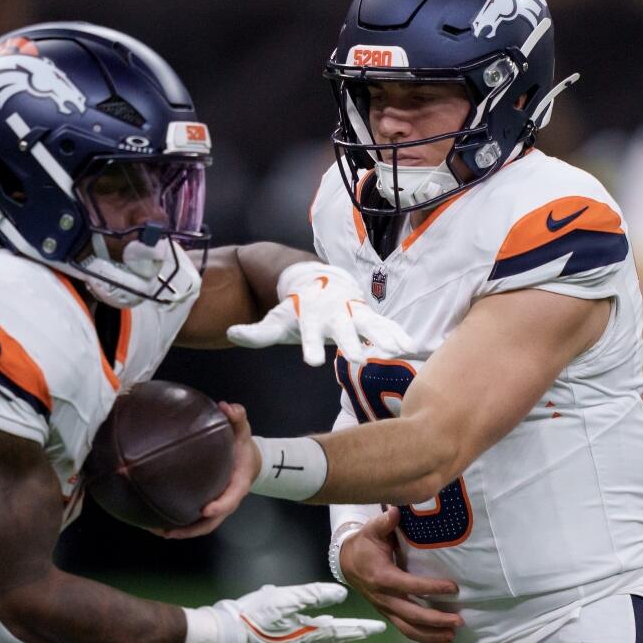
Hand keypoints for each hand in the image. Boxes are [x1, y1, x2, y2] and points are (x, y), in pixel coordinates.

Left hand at [157, 402, 259, 538]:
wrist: (250, 460)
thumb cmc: (243, 446)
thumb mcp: (243, 430)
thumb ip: (238, 417)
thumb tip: (226, 406)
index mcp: (238, 484)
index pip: (231, 498)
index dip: (220, 506)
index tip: (205, 509)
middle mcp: (227, 499)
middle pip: (212, 522)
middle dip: (191, 530)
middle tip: (169, 531)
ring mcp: (217, 505)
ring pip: (201, 526)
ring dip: (181, 531)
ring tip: (157, 531)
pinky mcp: (207, 505)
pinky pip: (194, 520)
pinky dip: (179, 524)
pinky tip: (158, 523)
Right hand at [184, 582, 385, 642]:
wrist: (227, 634)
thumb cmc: (255, 615)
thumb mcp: (287, 598)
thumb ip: (314, 594)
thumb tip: (341, 594)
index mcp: (309, 632)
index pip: (343, 630)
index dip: (362, 628)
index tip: (379, 628)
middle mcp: (303, 641)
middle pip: (335, 637)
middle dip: (353, 633)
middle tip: (368, 631)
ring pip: (321, 638)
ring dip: (338, 633)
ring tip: (347, 630)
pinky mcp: (278, 640)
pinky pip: (306, 636)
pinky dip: (318, 632)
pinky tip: (311, 624)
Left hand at [226, 261, 413, 365]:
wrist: (317, 280)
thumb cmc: (294, 307)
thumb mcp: (274, 319)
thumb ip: (255, 332)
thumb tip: (230, 333)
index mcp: (310, 316)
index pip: (308, 334)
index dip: (309, 347)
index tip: (311, 362)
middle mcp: (333, 314)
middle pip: (342, 329)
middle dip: (351, 342)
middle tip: (359, 359)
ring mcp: (352, 312)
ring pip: (370, 323)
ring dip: (384, 336)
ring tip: (397, 350)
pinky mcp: (367, 314)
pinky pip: (385, 324)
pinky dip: (398, 333)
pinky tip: (412, 346)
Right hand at [340, 509, 461, 642]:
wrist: (345, 563)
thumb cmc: (364, 545)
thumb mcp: (372, 531)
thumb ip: (385, 522)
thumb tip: (396, 511)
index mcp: (382, 577)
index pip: (410, 585)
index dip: (432, 588)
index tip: (453, 588)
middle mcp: (384, 597)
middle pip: (411, 614)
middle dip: (436, 620)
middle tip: (459, 620)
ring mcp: (385, 608)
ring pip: (408, 628)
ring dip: (431, 635)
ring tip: (452, 635)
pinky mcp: (388, 614)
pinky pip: (405, 630)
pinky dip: (423, 637)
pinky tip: (440, 638)